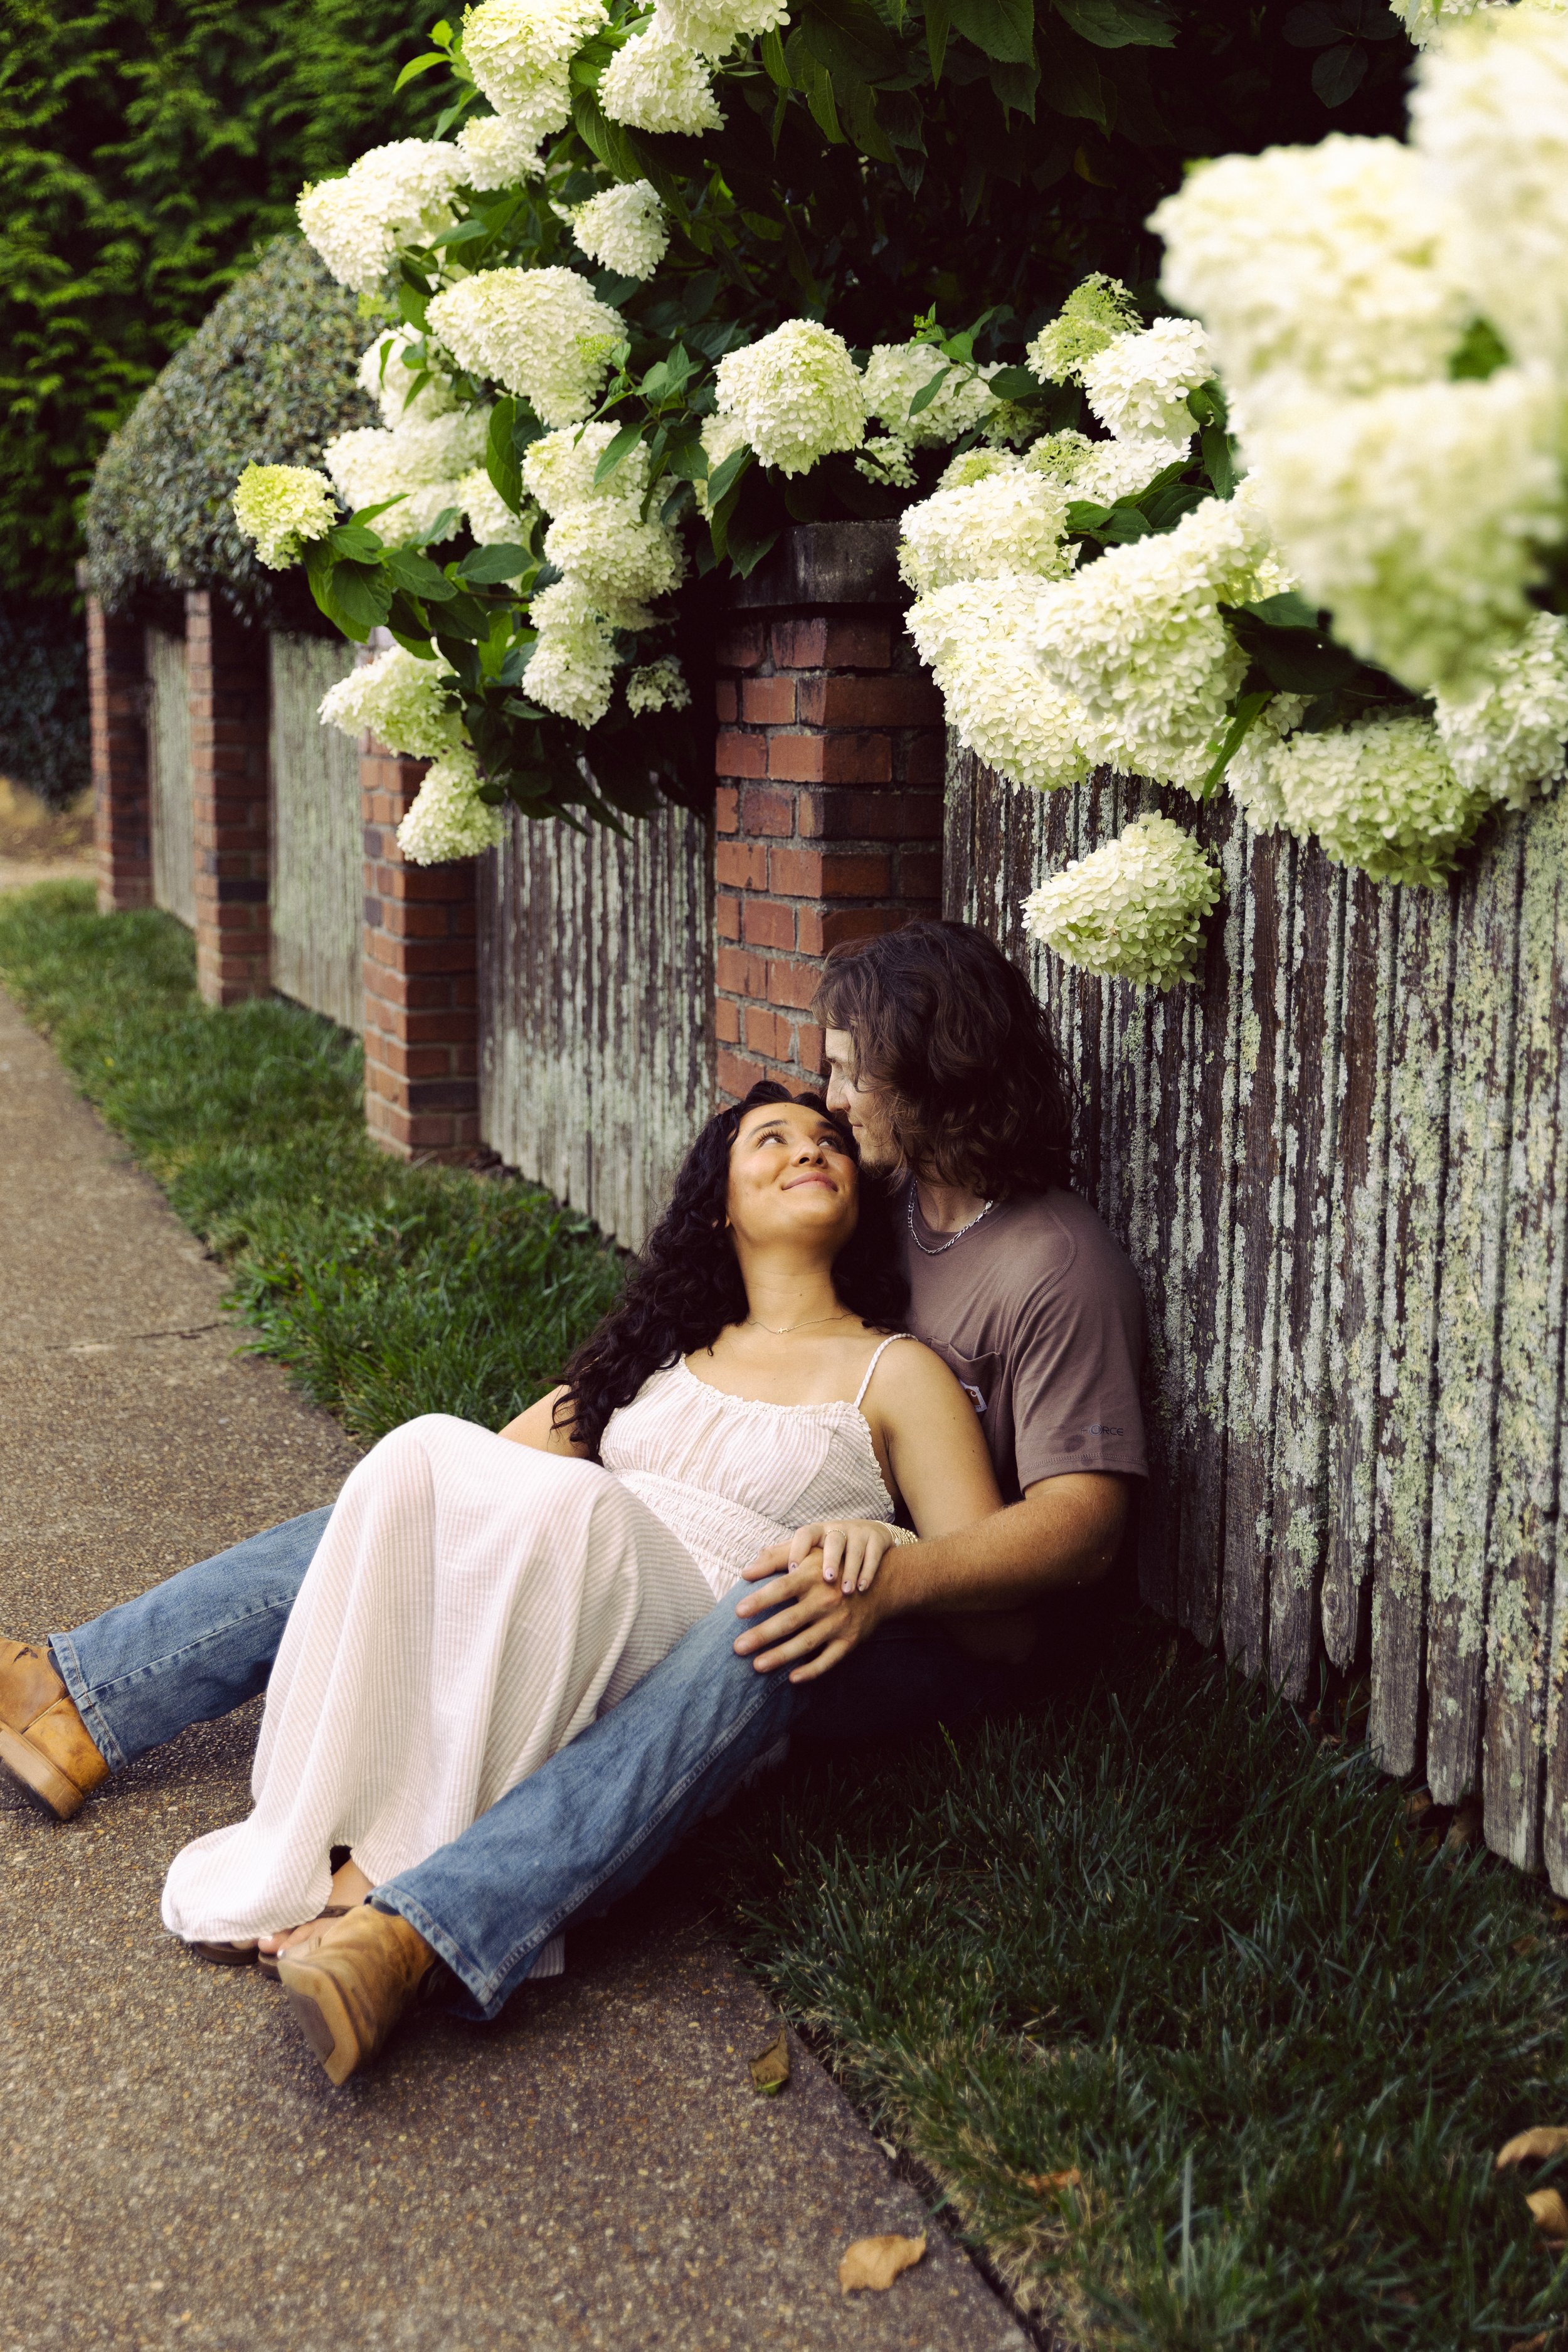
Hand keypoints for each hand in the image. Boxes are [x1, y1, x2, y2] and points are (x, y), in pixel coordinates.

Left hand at [731, 1554, 886, 1683]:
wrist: (880, 1584)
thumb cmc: (833, 1567)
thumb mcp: (810, 1554)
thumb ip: (776, 1557)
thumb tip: (745, 1571)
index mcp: (814, 1576)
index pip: (782, 1588)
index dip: (760, 1600)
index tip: (737, 1611)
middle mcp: (827, 1599)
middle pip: (790, 1620)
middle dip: (762, 1635)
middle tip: (737, 1647)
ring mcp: (839, 1622)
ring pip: (806, 1643)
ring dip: (780, 1656)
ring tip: (756, 1666)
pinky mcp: (849, 1640)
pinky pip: (829, 1659)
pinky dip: (812, 1671)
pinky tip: (791, 1678)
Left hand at [743, 1519, 903, 1594]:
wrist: (869, 1539)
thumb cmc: (826, 1548)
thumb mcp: (803, 1549)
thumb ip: (777, 1558)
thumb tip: (745, 1573)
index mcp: (816, 1532)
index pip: (805, 1534)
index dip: (798, 1549)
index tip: (792, 1569)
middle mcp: (837, 1531)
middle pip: (832, 1541)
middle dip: (830, 1560)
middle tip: (825, 1580)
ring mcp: (859, 1536)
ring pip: (855, 1551)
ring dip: (851, 1570)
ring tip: (845, 1591)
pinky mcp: (877, 1543)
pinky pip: (874, 1557)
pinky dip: (868, 1573)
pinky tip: (862, 1589)